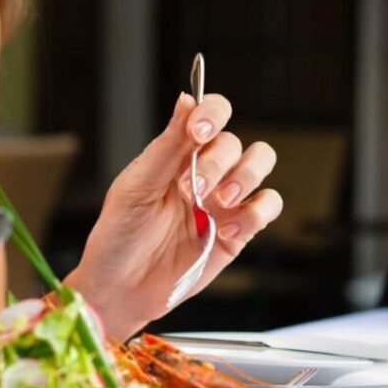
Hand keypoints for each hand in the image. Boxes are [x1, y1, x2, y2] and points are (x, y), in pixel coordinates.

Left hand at [65, 92, 281, 339]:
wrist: (122, 288)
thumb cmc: (119, 236)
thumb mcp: (136, 187)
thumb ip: (166, 146)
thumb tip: (186, 99)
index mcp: (178, 154)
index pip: (211, 115)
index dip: (213, 114)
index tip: (199, 132)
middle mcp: (206, 172)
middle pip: (237, 143)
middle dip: (220, 161)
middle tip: (193, 189)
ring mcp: (224, 201)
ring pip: (261, 166)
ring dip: (245, 178)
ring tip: (218, 203)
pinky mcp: (238, 232)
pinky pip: (267, 207)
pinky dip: (255, 214)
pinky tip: (226, 230)